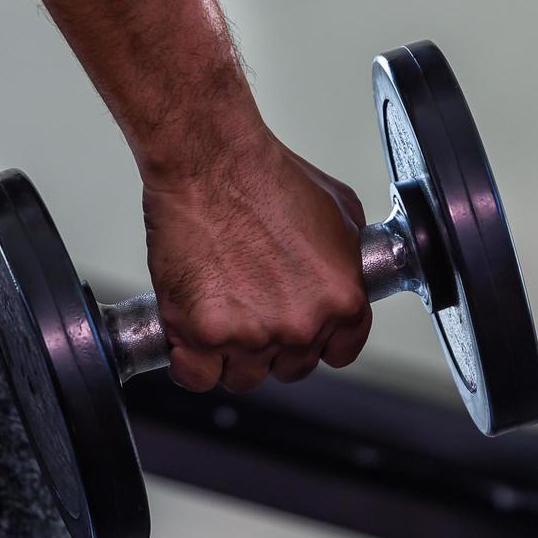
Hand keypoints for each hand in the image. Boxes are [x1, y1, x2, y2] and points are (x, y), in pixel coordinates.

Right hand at [141, 130, 371, 393]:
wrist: (211, 161)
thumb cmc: (265, 174)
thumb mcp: (339, 209)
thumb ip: (348, 258)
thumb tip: (345, 274)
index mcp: (341, 299)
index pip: (339, 352)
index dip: (315, 341)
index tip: (298, 332)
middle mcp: (301, 324)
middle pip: (288, 367)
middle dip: (270, 345)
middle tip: (249, 309)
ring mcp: (251, 334)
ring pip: (242, 376)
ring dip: (229, 355)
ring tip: (216, 314)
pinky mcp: (202, 333)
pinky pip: (197, 376)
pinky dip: (190, 362)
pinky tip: (189, 337)